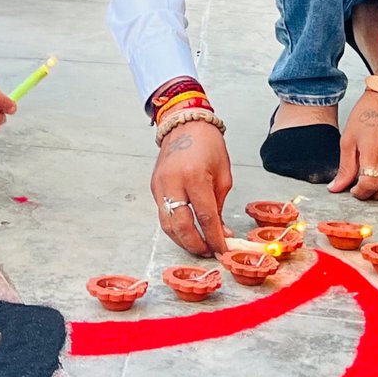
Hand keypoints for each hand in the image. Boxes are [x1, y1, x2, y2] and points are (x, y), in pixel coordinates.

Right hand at [151, 120, 233, 255]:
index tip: (223, 251)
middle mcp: (172, 182)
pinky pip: (163, 214)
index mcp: (194, 177)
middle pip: (181, 225)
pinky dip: (175, 227)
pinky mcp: (154, 187)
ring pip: (167, 224)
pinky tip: (187, 232)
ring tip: (198, 246)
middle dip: (195, 244)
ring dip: (183, 240)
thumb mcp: (223, 176)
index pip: (205, 217)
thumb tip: (220, 232)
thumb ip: (219, 206)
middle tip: (209, 252)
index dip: (215, 238)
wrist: (185, 124)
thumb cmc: (208, 145)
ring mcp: (159, 185)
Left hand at [330, 93, 377, 200]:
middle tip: (363, 187)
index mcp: (375, 151)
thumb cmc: (367, 115)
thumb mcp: (348, 139)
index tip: (353, 189)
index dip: (360, 192)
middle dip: (374, 196)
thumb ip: (345, 167)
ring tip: (373, 182)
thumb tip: (336, 187)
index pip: (370, 184)